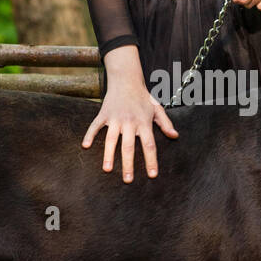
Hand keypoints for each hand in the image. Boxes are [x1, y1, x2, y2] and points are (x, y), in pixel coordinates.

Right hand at [81, 50, 178, 181]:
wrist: (127, 79)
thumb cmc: (143, 97)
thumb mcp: (157, 109)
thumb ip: (165, 123)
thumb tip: (175, 136)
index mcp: (144, 122)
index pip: (149, 145)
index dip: (151, 160)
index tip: (152, 175)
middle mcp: (129, 122)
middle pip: (129, 146)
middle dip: (128, 164)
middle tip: (127, 180)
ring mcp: (115, 118)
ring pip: (111, 139)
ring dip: (108, 155)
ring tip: (107, 170)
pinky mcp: (104, 114)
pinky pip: (95, 126)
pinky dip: (90, 135)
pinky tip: (85, 146)